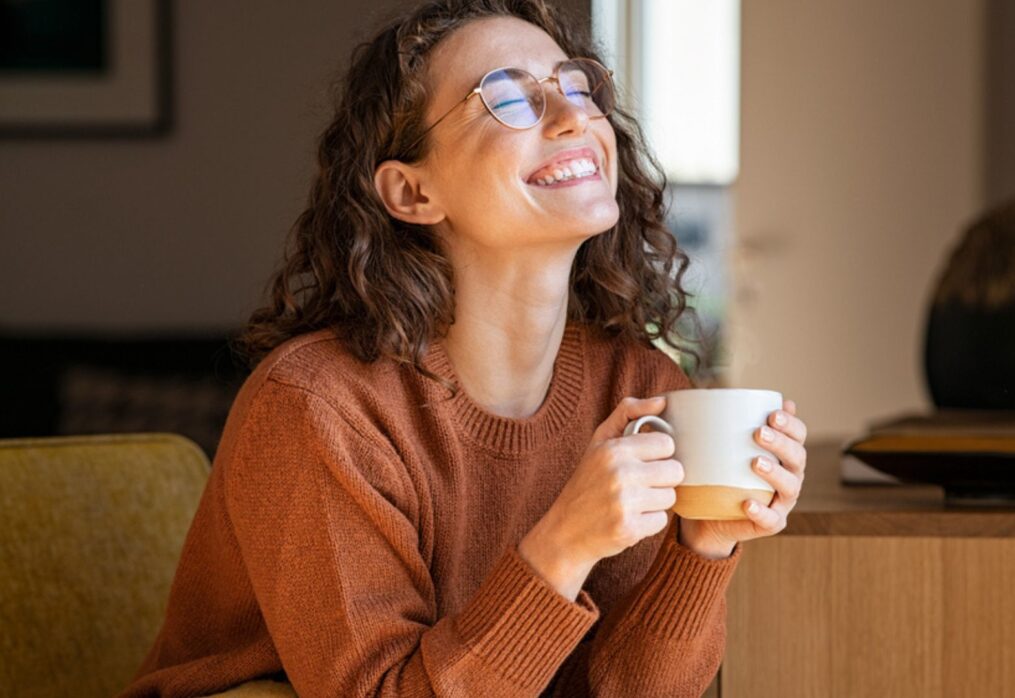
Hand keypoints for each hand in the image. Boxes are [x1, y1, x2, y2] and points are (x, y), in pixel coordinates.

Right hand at [518, 396, 684, 599]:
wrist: (565, 531)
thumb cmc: (587, 482)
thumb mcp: (599, 442)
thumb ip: (628, 413)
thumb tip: (662, 401)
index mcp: (614, 449)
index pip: (667, 444)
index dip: (659, 454)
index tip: (644, 462)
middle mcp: (619, 474)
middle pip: (675, 471)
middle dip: (662, 479)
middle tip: (641, 484)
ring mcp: (624, 503)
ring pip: (671, 497)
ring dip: (656, 501)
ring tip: (633, 502)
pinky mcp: (629, 529)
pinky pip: (662, 521)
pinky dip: (649, 522)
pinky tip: (629, 519)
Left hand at [678, 399, 807, 558]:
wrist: (709, 515)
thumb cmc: (718, 473)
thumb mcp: (719, 446)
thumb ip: (723, 423)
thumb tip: (716, 394)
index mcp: (783, 454)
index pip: (798, 435)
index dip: (791, 424)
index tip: (772, 414)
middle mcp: (790, 476)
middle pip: (797, 457)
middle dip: (781, 443)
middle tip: (758, 433)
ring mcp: (782, 502)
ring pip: (790, 487)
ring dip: (775, 473)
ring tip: (755, 462)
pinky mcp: (770, 523)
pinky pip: (771, 520)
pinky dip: (762, 511)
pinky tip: (748, 503)